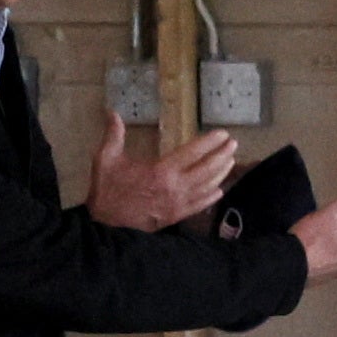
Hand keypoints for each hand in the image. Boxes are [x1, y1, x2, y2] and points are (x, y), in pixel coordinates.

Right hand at [86, 112, 237, 229]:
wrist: (104, 225)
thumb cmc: (106, 190)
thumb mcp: (106, 158)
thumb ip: (113, 134)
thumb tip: (111, 111)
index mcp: (160, 171)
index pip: (192, 153)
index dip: (210, 142)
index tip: (222, 134)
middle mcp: (174, 188)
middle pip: (207, 170)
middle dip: (222, 156)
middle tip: (233, 144)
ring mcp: (177, 204)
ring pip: (207, 188)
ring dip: (221, 174)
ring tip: (231, 161)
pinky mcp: (175, 217)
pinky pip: (199, 206)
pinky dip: (211, 197)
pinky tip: (219, 190)